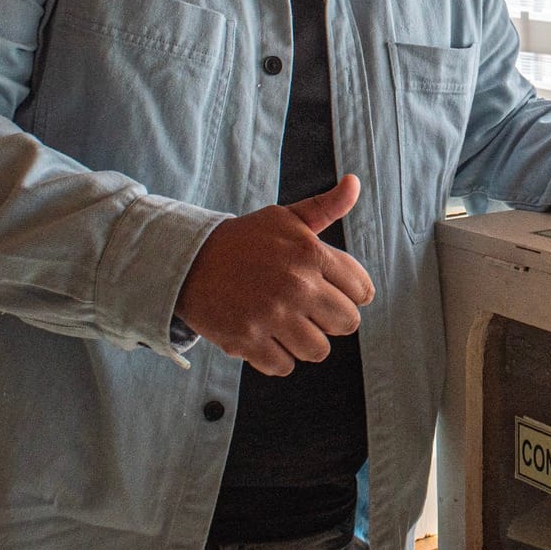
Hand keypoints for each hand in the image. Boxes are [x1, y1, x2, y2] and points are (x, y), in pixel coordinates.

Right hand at [178, 174, 375, 375]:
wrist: (188, 261)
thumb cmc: (245, 241)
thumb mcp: (285, 218)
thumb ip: (326, 206)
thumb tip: (354, 182)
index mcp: (311, 254)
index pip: (362, 291)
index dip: (351, 294)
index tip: (331, 292)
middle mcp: (296, 285)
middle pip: (347, 324)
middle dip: (331, 320)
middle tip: (310, 311)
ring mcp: (271, 315)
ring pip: (318, 351)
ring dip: (305, 342)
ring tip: (287, 326)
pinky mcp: (247, 341)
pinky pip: (284, 366)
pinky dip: (276, 357)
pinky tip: (265, 337)